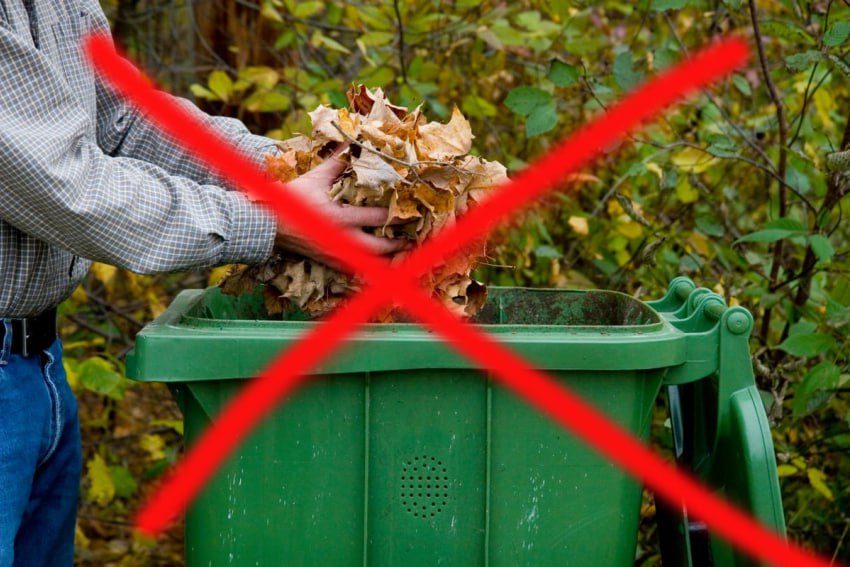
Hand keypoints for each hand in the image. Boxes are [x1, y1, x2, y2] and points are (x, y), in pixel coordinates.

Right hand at [275, 152, 407, 271]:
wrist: (270, 224)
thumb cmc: (293, 199)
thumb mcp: (316, 178)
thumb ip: (337, 163)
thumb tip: (353, 144)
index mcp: (342, 218)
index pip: (378, 218)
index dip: (396, 215)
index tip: (410, 211)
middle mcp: (343, 240)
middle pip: (380, 248)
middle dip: (398, 243)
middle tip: (413, 237)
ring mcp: (337, 254)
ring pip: (370, 263)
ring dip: (387, 258)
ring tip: (400, 252)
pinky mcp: (330, 262)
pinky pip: (356, 269)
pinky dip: (369, 265)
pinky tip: (377, 261)